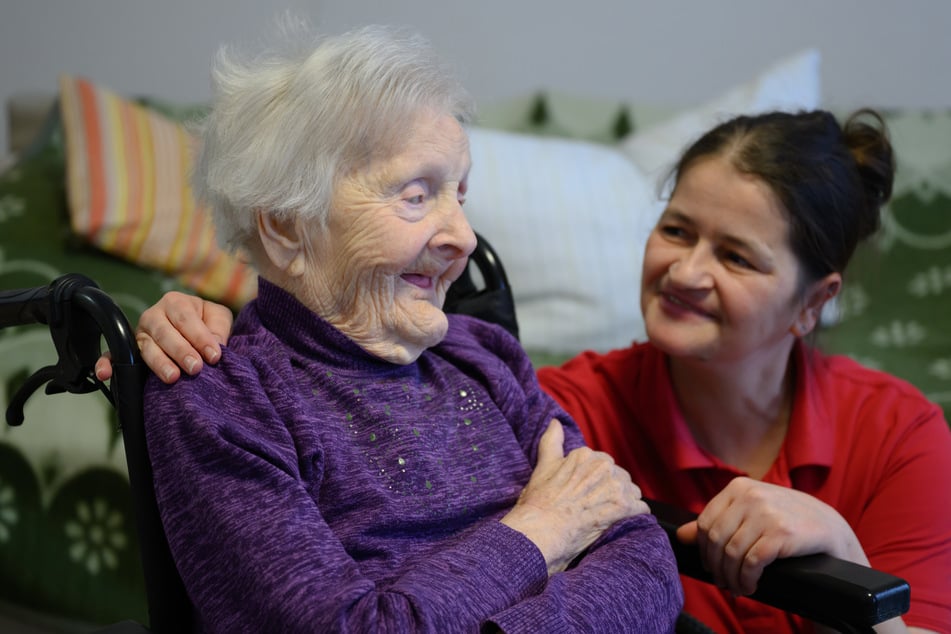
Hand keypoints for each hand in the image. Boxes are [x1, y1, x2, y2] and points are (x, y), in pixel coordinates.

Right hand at [94, 292, 233, 383]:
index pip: (185, 318)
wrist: (195, 332)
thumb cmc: (207, 323)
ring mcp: (140, 333)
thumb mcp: (218, 319)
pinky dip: (107, 363)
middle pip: (164, 332)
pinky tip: (105, 374)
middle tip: (195, 368)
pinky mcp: (128, 350)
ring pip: (145, 347)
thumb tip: (215, 347)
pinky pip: (113, 355)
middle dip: (180, 351)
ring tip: (173, 377)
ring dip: (158, 363)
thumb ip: (218, 329)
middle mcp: (153, 316)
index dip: (200, 337)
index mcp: (175, 302)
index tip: (214, 356)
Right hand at [501, 419, 648, 574]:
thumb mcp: (544, 466)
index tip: (584, 494)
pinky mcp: (623, 506)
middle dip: (611, 492)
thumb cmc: (541, 501)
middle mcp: (603, 465)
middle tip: (593, 507)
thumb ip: (552, 441)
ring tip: (605, 516)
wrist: (541, 529)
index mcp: (586, 454)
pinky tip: (617, 522)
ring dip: (623, 504)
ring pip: (631, 492)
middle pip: (619, 478)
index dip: (595, 483)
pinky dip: (633, 516)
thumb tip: (556, 422)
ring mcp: (614, 485)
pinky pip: (640, 508)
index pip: (603, 465)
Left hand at [675, 477, 865, 595]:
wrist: (828, 527)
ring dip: (731, 577)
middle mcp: (750, 496)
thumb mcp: (749, 513)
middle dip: (716, 566)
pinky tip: (750, 586)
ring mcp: (766, 513)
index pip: (705, 522)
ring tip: (736, 587)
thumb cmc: (784, 519)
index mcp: (738, 487)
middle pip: (716, 539)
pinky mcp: (781, 534)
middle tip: (722, 582)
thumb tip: (680, 535)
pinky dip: (746, 579)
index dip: (704, 549)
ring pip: (732, 553)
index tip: (710, 565)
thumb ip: (716, 520)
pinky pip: (751, 562)